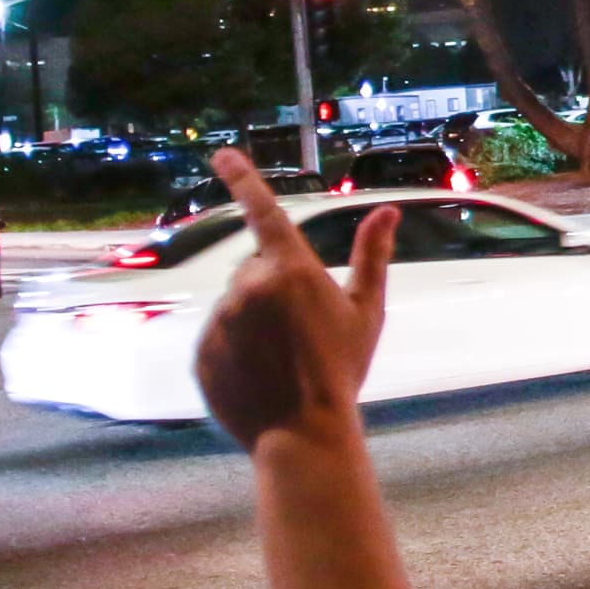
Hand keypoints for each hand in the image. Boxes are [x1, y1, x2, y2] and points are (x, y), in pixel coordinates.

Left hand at [194, 150, 396, 449]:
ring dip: (253, 321)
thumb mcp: (366, 313)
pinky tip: (259, 374)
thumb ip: (372, 257)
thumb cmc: (342, 371)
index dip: (243, 179)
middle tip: (299, 330)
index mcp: (291, 270)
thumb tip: (387, 212)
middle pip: (254, 271)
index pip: (264, 212)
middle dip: (271, 288)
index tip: (223, 155)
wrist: (303, 433)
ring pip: (234, 306)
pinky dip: (234, 350)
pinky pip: (217, 339)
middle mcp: (248, 287)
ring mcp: (220, 320)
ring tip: (280, 359)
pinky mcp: (202, 351)